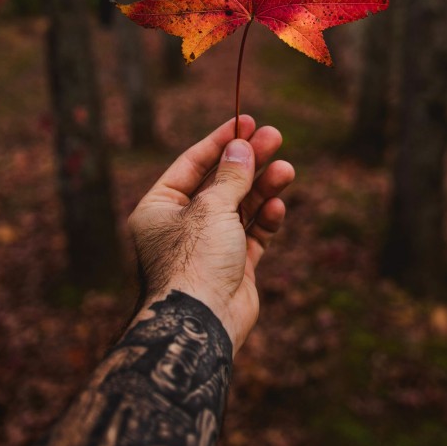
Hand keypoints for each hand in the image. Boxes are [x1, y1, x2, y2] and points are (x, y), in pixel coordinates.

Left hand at [128, 116, 293, 353]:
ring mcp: (209, 247)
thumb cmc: (194, 262)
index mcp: (160, 208)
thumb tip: (242, 147)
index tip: (246, 120)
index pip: (192, 163)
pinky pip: (252, 235)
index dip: (220, 141)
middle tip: (275, 136)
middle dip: (248, 161)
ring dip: (262, 187)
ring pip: (240, 207)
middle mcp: (182, 225)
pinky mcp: (234, 267)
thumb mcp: (211, 208)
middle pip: (220, 183)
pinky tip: (277, 206)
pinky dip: (265, 219)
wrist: (200, 325)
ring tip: (286, 169)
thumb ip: (231, 177)